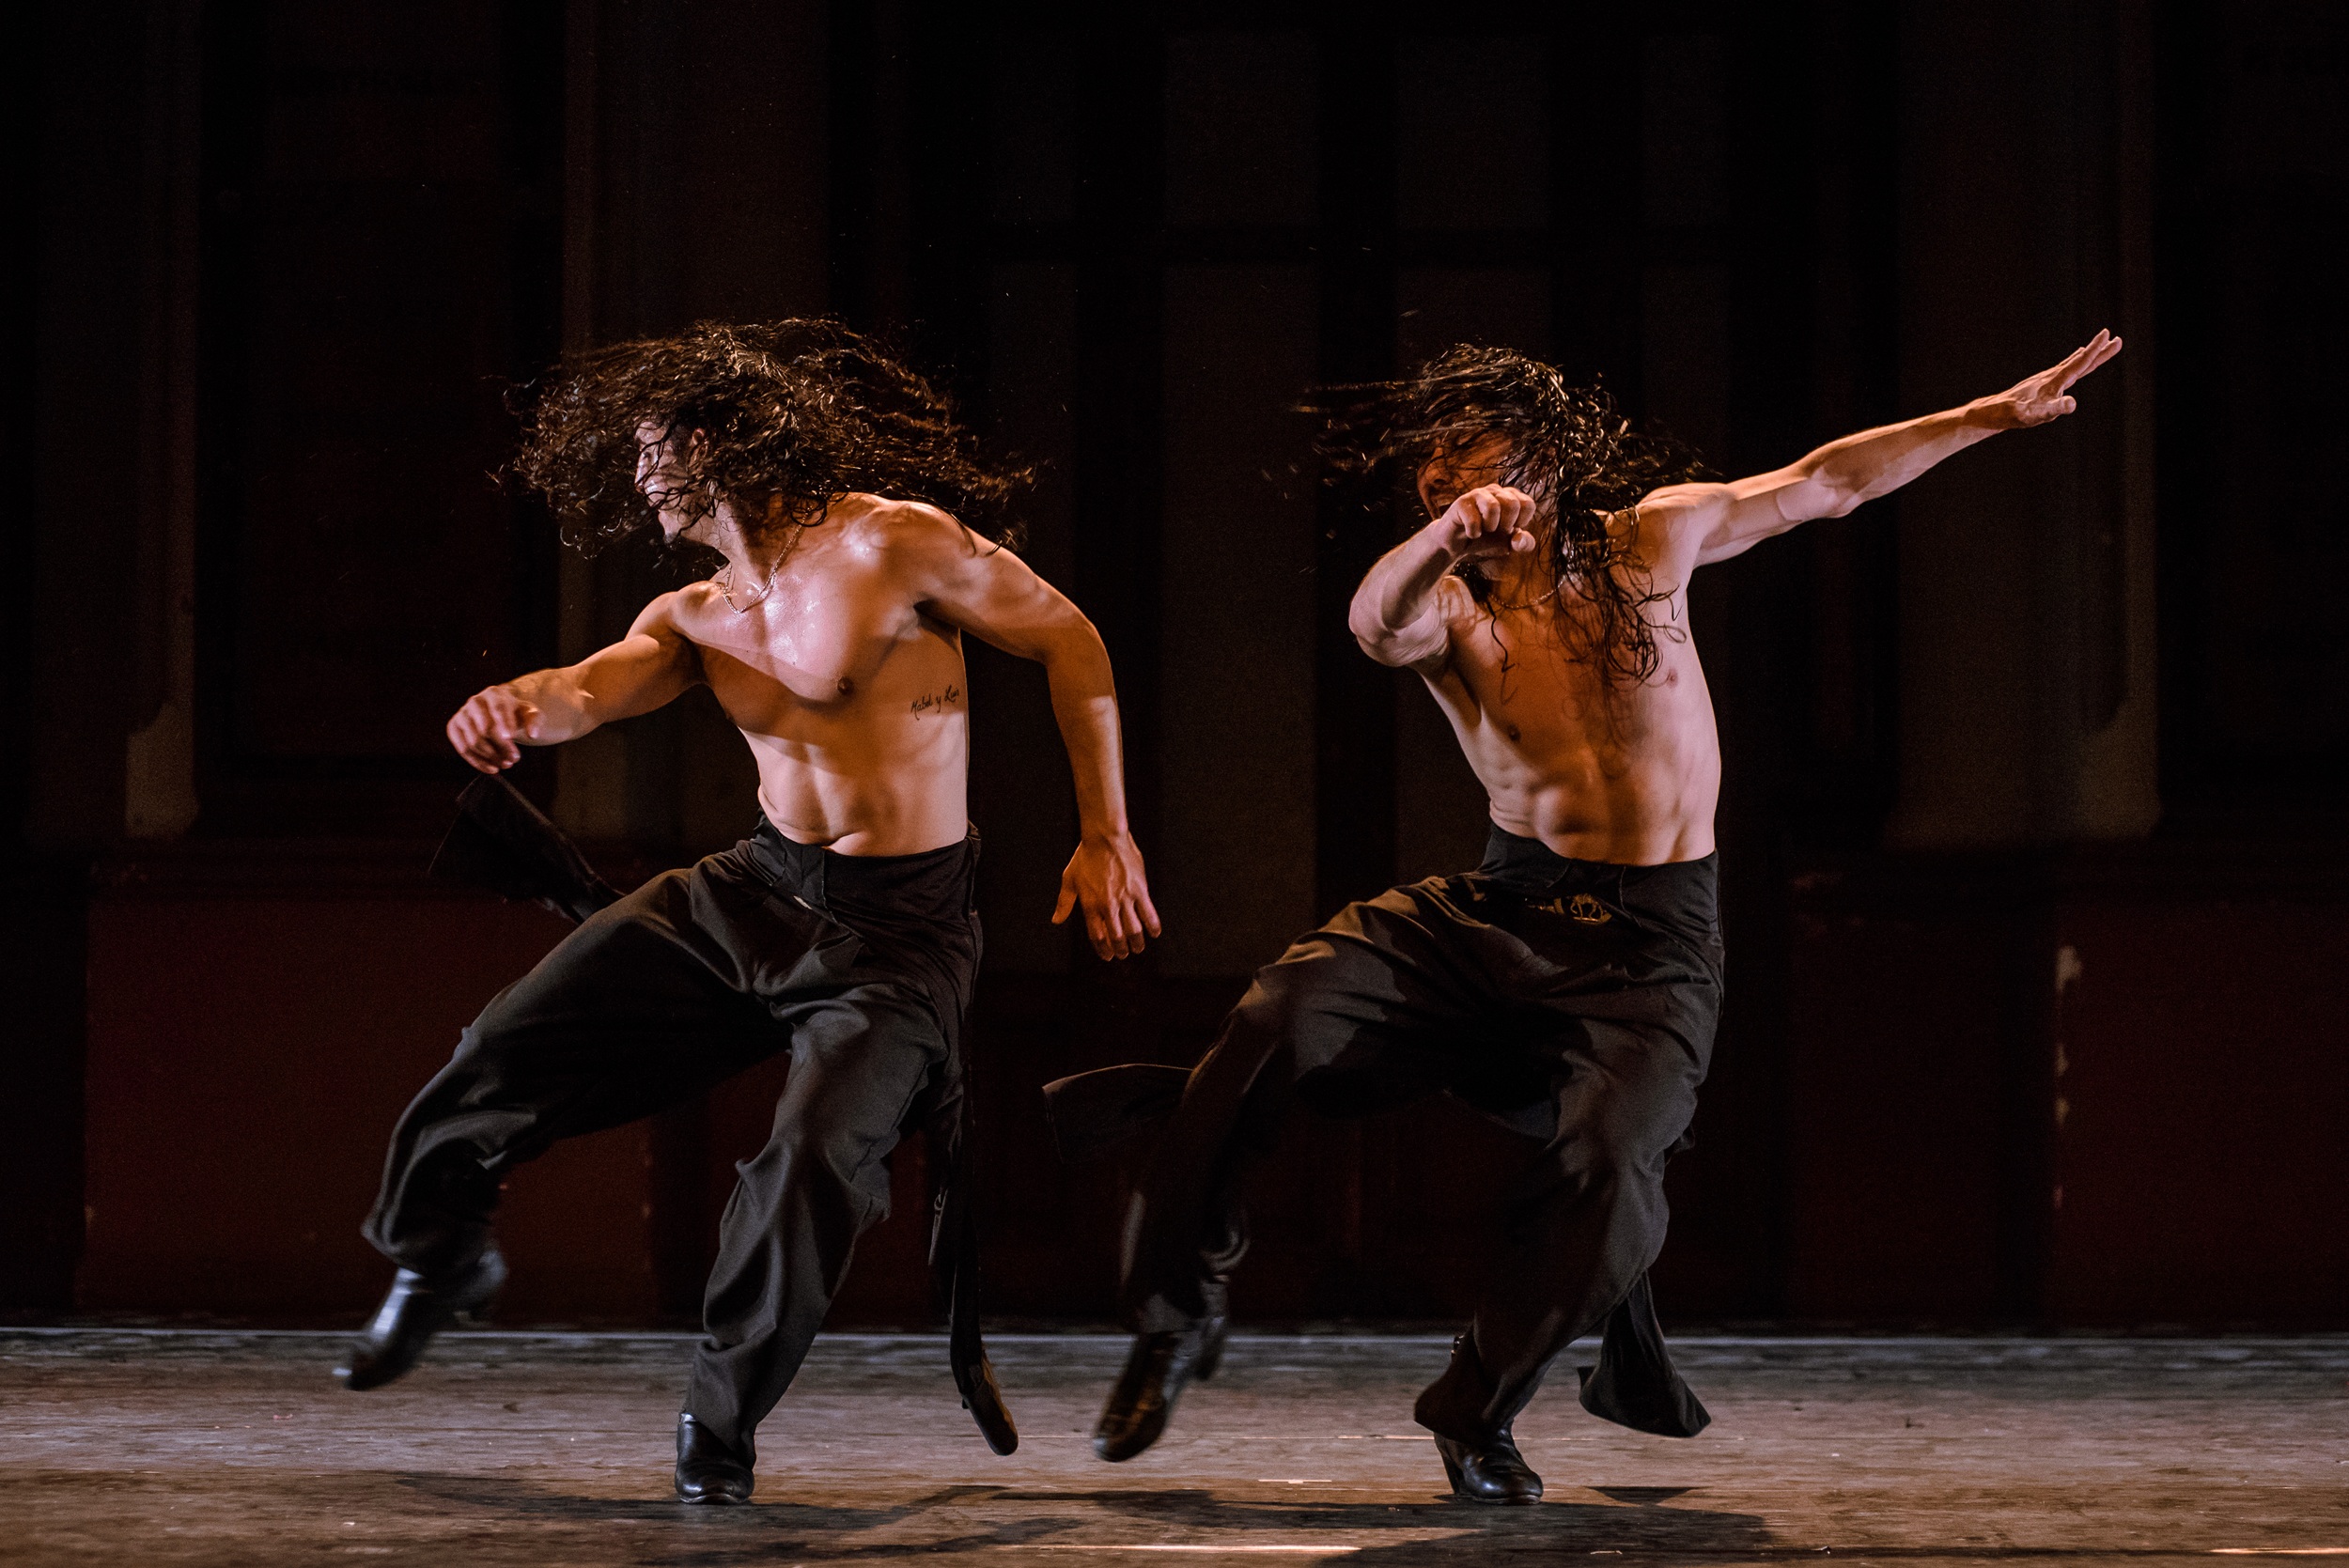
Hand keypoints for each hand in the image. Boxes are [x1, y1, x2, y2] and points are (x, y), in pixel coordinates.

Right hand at [446, 685, 541, 772]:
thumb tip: (533, 734)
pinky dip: (477, 762)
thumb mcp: (529, 713)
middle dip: (501, 746)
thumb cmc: (515, 713)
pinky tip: (491, 769)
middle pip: (485, 728)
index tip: (511, 738)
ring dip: (491, 757)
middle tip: (514, 759)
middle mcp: (475, 702)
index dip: (504, 723)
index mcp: (494, 693)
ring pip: (473, 741)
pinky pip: (462, 749)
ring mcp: (462, 714)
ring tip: (506, 764)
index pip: (498, 708)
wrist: (497, 712)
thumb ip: (534, 720)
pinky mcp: (453, 728)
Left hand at [1052, 833, 1162, 960]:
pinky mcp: (1140, 890)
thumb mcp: (1069, 879)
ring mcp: (1125, 898)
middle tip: (1123, 954)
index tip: (1107, 955)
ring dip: (1136, 943)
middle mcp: (1107, 905)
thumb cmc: (1085, 857)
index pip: (1097, 935)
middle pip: (1116, 937)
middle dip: (1120, 949)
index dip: (1103, 949)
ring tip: (1138, 948)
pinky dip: (1152, 926)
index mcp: (1090, 904)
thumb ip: (1064, 903)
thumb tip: (1056, 920)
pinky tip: (1154, 933)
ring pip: (1133, 929)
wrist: (1104, 837)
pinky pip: (1149, 913)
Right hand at [1428, 485, 1539, 562]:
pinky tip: (1470, 533)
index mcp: (1511, 496)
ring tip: (1484, 529)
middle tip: (1495, 530)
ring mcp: (1477, 494)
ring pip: (1493, 507)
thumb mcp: (1509, 543)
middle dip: (1506, 525)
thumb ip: (1523, 543)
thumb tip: (1519, 539)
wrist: (1458, 545)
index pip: (1528, 504)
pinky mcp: (1461, 502)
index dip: (1521, 522)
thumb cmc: (1486, 540)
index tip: (1509, 528)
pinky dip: (1474, 533)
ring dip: (1490, 527)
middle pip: (1513, 504)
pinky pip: (1473, 520)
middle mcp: (1495, 490)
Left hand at [1974, 330, 2122, 428]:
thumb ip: (2054, 409)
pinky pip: (2064, 370)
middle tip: (2117, 339)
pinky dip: (2074, 362)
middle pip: (2081, 362)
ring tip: (2100, 346)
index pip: (2080, 363)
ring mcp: (2047, 379)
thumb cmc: (2014, 415)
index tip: (2109, 335)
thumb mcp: (2035, 415)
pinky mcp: (2042, 384)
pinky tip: (2075, 359)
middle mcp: (2052, 376)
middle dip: (2099, 351)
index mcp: (2055, 381)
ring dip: (2088, 355)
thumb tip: (2072, 404)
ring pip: (2073, 364)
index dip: (2096, 350)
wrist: (1993, 412)